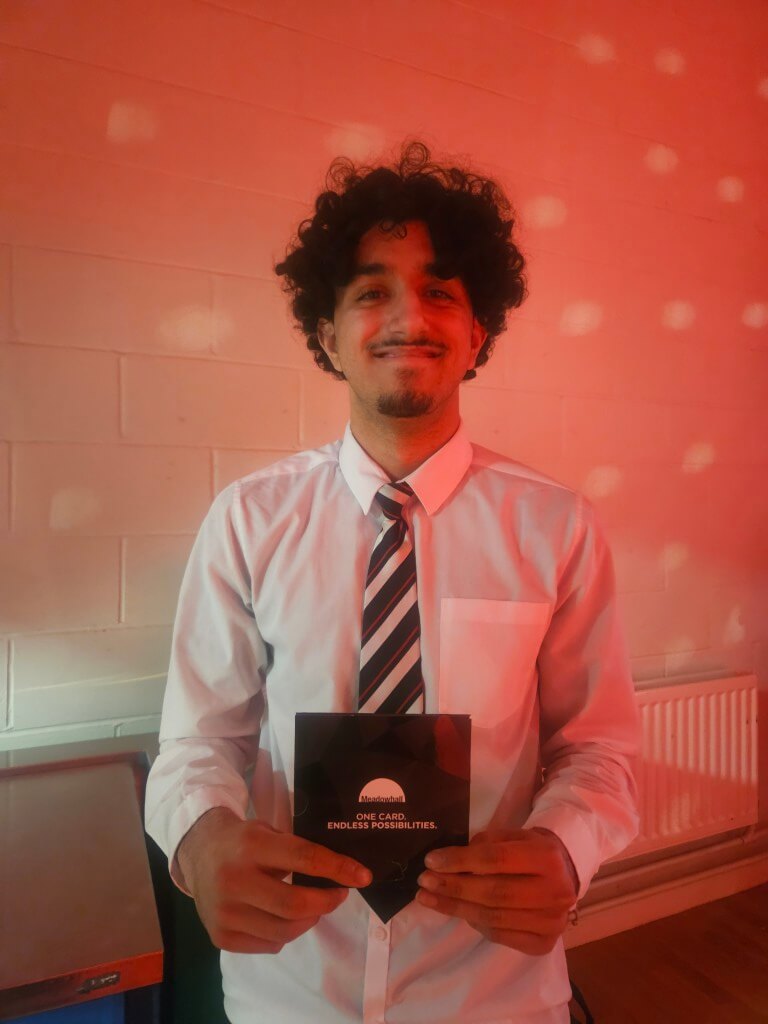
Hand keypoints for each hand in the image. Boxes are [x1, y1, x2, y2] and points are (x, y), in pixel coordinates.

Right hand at [176, 807, 371, 953]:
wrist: (198, 853)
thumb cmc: (242, 840)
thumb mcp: (268, 832)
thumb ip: (298, 851)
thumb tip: (342, 873)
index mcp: (251, 846)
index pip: (304, 859)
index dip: (338, 869)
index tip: (363, 876)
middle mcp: (235, 880)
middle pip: (295, 905)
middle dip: (327, 902)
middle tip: (339, 894)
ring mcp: (225, 912)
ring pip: (284, 931)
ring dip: (309, 920)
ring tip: (313, 907)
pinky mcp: (220, 936)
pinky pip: (268, 945)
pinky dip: (285, 935)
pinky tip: (283, 918)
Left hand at [415, 827, 577, 954]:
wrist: (564, 874)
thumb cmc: (530, 850)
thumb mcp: (512, 836)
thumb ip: (484, 846)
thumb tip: (448, 862)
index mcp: (546, 857)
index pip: (495, 860)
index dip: (459, 861)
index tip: (431, 861)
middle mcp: (554, 892)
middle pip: (493, 892)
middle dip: (453, 888)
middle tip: (425, 882)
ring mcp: (551, 922)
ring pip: (493, 918)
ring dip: (455, 909)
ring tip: (430, 899)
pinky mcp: (544, 944)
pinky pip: (500, 936)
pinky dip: (476, 924)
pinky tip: (459, 912)